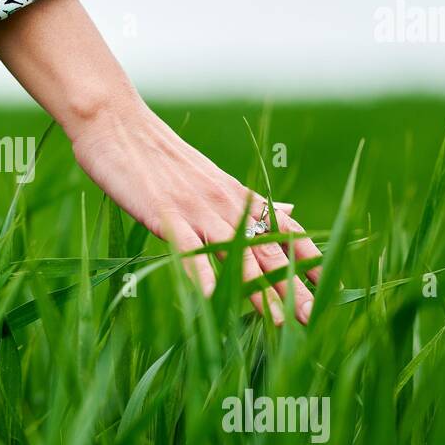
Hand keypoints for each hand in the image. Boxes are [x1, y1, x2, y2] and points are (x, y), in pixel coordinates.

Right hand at [0, 0, 320, 323]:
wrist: (116, 123)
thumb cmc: (155, 153)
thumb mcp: (210, 176)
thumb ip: (248, 200)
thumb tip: (290, 213)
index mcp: (234, 195)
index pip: (281, 230)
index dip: (305, 258)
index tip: (327, 286)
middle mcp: (223, 204)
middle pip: (265, 250)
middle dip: (291, 287)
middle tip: (313, 317)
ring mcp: (195, 210)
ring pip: (236, 255)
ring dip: (259, 290)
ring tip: (278, 321)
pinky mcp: (164, 214)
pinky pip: (189, 248)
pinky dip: (203, 273)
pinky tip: (216, 298)